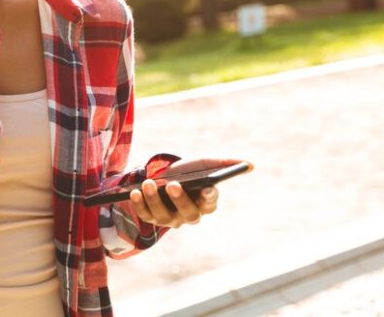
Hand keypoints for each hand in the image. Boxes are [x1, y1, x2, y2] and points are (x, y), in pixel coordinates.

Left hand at [128, 158, 251, 227]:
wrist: (163, 175)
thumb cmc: (189, 171)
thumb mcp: (204, 164)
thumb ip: (224, 164)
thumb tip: (249, 164)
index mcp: (206, 203)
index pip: (210, 204)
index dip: (209, 198)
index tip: (207, 188)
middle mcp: (190, 215)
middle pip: (188, 214)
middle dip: (180, 200)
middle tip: (173, 185)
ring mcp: (170, 219)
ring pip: (164, 216)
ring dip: (155, 200)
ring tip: (148, 183)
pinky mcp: (152, 217)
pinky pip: (146, 215)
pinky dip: (139, 204)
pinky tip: (133, 192)